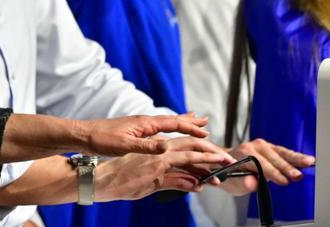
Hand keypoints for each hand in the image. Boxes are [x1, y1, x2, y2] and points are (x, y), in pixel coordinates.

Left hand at [74, 114, 209, 156]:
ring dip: (180, 123)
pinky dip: (167, 128)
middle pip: (171, 120)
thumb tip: (166, 146)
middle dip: (189, 121)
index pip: (172, 124)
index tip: (205, 132)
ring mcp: (139, 125)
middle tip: (206, 120)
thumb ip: (145, 146)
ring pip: (165, 123)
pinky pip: (157, 128)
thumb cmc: (101, 140)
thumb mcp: (124, 145)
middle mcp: (144, 122)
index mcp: (144, 123)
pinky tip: (166, 133)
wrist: (84, 135)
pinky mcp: (134, 131)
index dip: (190, 128)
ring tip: (192, 121)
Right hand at [94, 136, 234, 200]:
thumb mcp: (152, 179)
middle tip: (228, 159)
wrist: (102, 179)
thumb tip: (194, 184)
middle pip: (192, 146)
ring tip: (223, 167)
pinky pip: (179, 172)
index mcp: (158, 147)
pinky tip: (203, 182)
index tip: (217, 155)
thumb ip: (173, 180)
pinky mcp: (155, 169)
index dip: (204, 149)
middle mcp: (160, 149)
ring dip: (209, 161)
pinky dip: (193, 176)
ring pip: (190, 155)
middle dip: (212, 152)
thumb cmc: (122, 177)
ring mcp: (158, 159)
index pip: (186, 145)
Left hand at [220, 139, 315, 194]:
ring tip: (309, 162)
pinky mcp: (271, 148)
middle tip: (298, 176)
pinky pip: (284, 152)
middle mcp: (254, 146)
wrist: (225, 165)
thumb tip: (252, 183)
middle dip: (286, 167)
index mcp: (243, 153)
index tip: (284, 181)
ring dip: (295, 158)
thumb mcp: (232, 184)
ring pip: (281, 152)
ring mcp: (263, 146)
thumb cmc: (229, 176)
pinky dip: (296, 156)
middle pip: (273, 157)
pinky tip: (307, 160)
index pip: (260, 164)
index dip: (273, 173)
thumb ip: (242, 183)